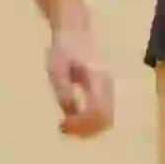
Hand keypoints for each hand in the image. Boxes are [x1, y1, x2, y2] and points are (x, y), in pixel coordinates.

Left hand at [45, 22, 120, 140]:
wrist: (75, 34)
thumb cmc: (63, 49)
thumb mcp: (56, 69)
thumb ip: (63, 90)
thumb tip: (69, 114)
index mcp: (96, 78)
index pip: (98, 111)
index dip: (82, 123)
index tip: (62, 123)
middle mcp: (106, 86)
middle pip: (105, 120)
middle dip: (84, 129)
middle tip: (62, 127)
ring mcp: (108, 90)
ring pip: (105, 120)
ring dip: (86, 129)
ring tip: (65, 126)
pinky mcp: (104, 93)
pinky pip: (102, 115)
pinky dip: (88, 123)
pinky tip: (71, 120)